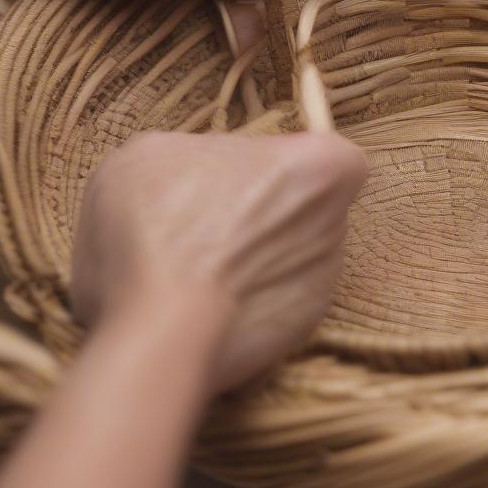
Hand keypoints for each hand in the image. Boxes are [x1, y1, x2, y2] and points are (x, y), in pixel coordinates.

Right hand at [70, 131, 365, 393]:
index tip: (245, 171)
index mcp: (316, 167)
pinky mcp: (296, 337)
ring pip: (286, 257)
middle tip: (203, 216)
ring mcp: (320, 286)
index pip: (327, 154)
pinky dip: (241, 304)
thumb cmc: (160, 224)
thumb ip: (198, 151)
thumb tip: (198, 168)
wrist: (158, 328)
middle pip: (301, 207)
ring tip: (189, 267)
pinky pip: (271, 306)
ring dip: (249, 258)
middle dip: (260, 209)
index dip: (286, 160)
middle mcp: (334, 226)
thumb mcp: (153, 150)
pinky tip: (196, 303)